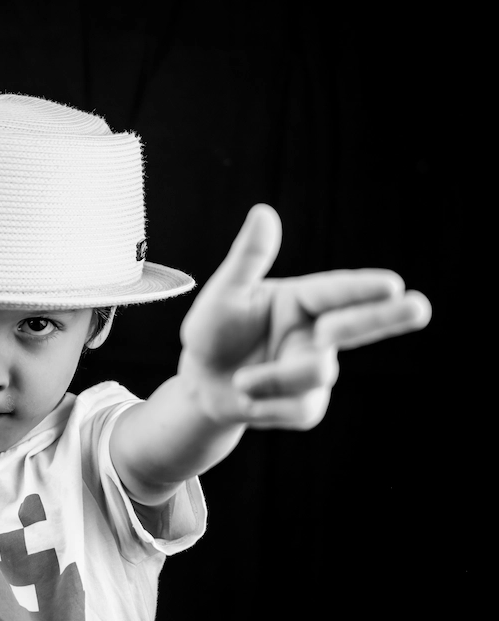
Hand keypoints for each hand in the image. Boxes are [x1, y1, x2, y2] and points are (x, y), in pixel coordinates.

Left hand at [178, 204, 431, 428]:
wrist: (200, 383)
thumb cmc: (212, 331)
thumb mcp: (225, 294)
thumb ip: (248, 258)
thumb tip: (264, 212)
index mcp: (300, 300)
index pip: (335, 291)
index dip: (362, 290)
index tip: (392, 284)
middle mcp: (316, 332)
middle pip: (357, 326)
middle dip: (388, 318)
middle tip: (420, 307)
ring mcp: (317, 368)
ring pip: (316, 372)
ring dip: (273, 379)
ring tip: (242, 380)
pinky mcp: (308, 405)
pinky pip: (299, 407)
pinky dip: (267, 405)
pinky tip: (249, 398)